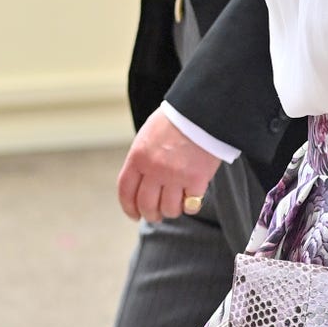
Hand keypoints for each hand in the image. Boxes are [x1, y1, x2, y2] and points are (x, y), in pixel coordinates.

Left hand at [117, 108, 220, 222]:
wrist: (202, 111)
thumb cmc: (176, 121)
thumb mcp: (148, 136)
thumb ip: (142, 159)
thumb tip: (140, 183)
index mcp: (138, 156)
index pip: (126, 191)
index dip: (129, 207)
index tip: (134, 215)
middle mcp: (154, 169)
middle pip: (146, 205)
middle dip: (151, 214)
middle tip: (157, 215)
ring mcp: (175, 176)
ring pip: (169, 209)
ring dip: (172, 211)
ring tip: (177, 205)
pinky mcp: (197, 180)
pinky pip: (191, 205)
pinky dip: (191, 205)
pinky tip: (192, 199)